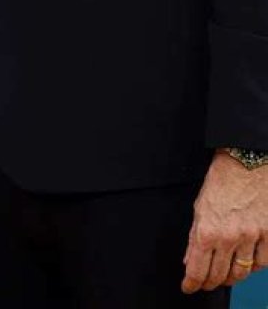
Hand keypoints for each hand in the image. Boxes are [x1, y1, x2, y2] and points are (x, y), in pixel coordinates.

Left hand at [183, 151, 267, 292]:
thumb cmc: (222, 180)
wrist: (247, 161)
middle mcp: (228, 237)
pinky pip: (262, 263)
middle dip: (210, 283)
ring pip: (241, 273)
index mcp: (207, 230)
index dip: (191, 283)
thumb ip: (194, 236)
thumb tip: (189, 259)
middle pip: (218, 275)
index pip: (196, 269)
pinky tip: (247, 263)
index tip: (189, 287)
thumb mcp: (200, 206)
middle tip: (206, 283)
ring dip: (231, 278)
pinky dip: (254, 267)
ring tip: (225, 276)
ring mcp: (251, 237)